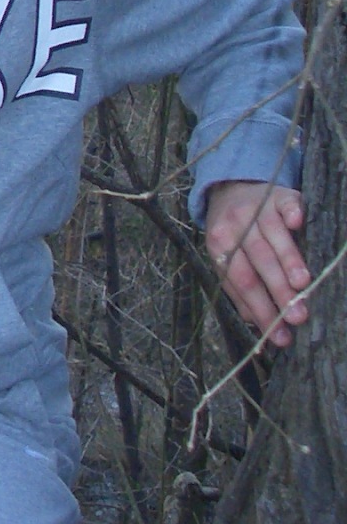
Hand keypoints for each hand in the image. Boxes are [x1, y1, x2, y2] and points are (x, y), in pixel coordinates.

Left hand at [205, 179, 308, 348]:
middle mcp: (236, 225)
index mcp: (220, 245)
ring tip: (303, 284)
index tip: (279, 336)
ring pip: (272, 236)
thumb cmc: (235, 232)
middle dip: (278, 291)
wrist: (233, 186)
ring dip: (288, 259)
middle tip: (297, 316)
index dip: (260, 309)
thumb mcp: (227, 257)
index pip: (241, 283)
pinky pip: (286, 203)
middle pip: (257, 262)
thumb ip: (238, 288)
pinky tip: (298, 223)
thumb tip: (256, 323)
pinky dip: (292, 212)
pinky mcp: (278, 194)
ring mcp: (257, 208)